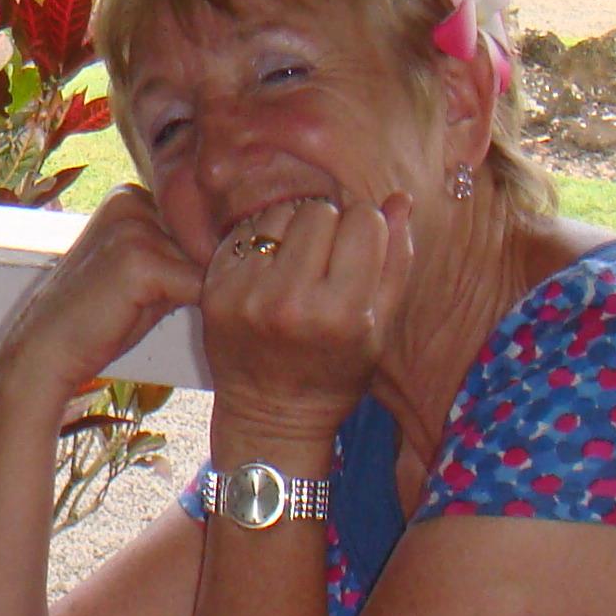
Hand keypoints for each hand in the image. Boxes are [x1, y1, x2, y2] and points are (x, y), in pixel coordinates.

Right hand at [0, 187, 203, 401]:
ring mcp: (133, 225)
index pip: (197, 219)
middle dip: (198, 272)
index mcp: (129, 194)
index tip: (179, 281)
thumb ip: (182, 250)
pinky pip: (197, 285)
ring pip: (204, 262)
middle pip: (205, 237)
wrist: (47, 349)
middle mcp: (131, 198)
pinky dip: (190, 308)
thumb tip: (242, 248)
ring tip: (146, 308)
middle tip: (159, 300)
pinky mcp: (139, 258)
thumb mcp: (146, 270)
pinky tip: (153, 316)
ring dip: (193, 291)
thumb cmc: (101, 317)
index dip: (200, 255)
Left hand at [198, 194, 412, 444]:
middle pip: (320, 211)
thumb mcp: (380, 329)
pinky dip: (261, 244)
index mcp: (342, 313)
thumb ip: (396, 262)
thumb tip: (400, 199)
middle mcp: (290, 301)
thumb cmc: (335, 374)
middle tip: (327, 260)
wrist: (270, 416)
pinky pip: (245, 233)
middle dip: (330, 227)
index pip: (364, 221)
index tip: (360, 251)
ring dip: (293, 230)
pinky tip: (269, 273)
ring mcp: (246, 294)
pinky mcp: (215, 291)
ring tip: (297, 265)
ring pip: (280, 214)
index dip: (368, 230)